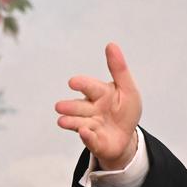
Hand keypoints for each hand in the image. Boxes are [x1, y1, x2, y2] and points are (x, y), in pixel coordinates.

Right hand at [56, 43, 141, 169]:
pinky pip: (91, 140)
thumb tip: (111, 44)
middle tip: (59, 106)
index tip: (73, 82)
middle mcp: (92, 109)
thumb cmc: (125, 110)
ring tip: (61, 121)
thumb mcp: (127, 89)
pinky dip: (87, 137)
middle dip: (70, 106)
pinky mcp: (95, 142)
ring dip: (71, 122)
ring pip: (80, 123)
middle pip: (80, 107)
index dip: (82, 84)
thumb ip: (119, 69)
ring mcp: (92, 126)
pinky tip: (84, 132)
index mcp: (100, 94)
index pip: (90, 87)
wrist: (126, 137)